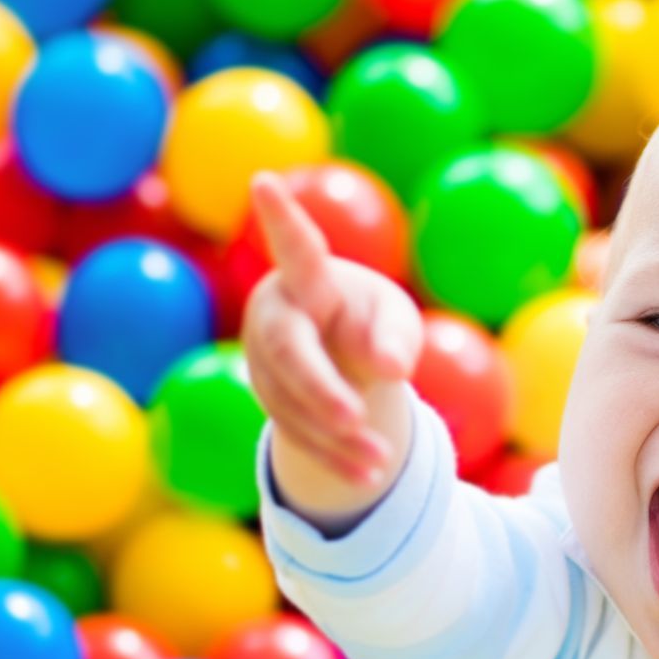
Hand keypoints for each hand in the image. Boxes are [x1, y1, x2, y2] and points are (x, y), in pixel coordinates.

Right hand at [242, 172, 423, 509]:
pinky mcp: (269, 399)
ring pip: (293, 403)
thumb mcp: (395, 322)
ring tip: (383, 462)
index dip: (281, 218)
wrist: (338, 353)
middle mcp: (277, 315)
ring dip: (337, 436)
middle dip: (322, 390)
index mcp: (309, 281)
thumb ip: (394, 337)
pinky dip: (333, 457)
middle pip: (290, 353)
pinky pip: (296, 433)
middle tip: (358, 421)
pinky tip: (366, 477)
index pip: (297, 249)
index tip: (263, 182)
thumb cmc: (370, 321)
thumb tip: (388, 367)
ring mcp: (264, 361)